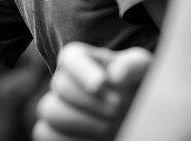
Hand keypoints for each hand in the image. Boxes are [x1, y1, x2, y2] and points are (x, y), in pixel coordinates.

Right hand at [33, 42, 151, 140]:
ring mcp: (59, 107)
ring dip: (80, 121)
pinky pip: (45, 133)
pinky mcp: (57, 131)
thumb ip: (133, 66)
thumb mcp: (145, 71)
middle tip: (116, 109)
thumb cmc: (141, 88)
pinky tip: (94, 140)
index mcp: (82, 59)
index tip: (101, 85)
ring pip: (49, 110)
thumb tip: (115, 75)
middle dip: (90, 101)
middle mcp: (65, 81)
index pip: (70, 58)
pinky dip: (68, 139)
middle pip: (60, 86)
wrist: (139, 116)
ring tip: (107, 127)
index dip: (82, 71)